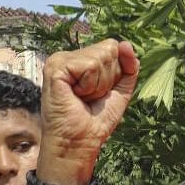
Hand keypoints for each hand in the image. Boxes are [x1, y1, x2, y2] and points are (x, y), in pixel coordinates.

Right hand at [36, 39, 138, 184]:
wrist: (80, 142)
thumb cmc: (96, 120)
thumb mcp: (120, 89)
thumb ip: (128, 66)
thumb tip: (126, 43)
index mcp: (83, 60)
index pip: (114, 47)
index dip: (116, 73)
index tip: (101, 93)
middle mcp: (70, 56)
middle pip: (109, 49)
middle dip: (109, 79)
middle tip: (91, 97)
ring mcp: (60, 59)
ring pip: (101, 57)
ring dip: (99, 85)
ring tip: (83, 97)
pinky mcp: (55, 66)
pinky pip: (89, 66)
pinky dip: (89, 85)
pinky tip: (76, 95)